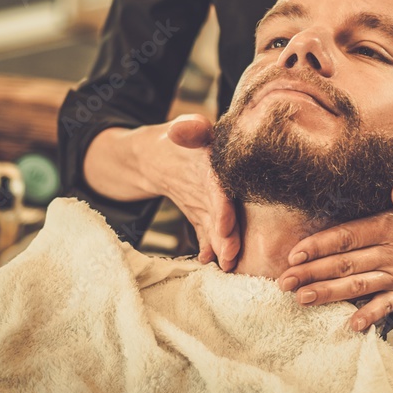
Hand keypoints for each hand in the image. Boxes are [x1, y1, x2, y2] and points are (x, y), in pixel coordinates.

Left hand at [122, 114, 239, 269]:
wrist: (162, 153)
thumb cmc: (176, 137)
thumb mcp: (183, 128)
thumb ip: (190, 128)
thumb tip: (186, 129)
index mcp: (223, 164)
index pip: (224, 187)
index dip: (224, 207)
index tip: (223, 227)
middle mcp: (223, 186)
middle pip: (228, 212)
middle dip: (230, 235)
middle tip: (229, 257)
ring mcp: (214, 203)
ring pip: (220, 226)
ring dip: (222, 246)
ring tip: (224, 265)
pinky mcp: (205, 215)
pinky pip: (206, 232)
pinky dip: (207, 246)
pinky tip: (206, 259)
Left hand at [277, 180, 392, 331]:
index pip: (348, 236)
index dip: (319, 245)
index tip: (293, 254)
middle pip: (345, 265)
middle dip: (311, 274)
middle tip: (281, 283)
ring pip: (359, 287)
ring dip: (328, 295)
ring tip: (301, 301)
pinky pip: (390, 306)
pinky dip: (371, 317)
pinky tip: (352, 326)